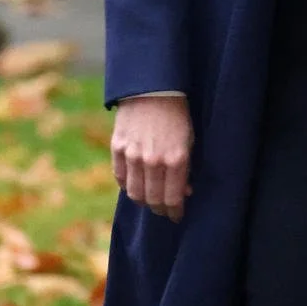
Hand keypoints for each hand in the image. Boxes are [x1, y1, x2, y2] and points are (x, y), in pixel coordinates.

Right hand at [111, 94, 192, 219]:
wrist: (153, 89)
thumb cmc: (177, 116)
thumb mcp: (189, 141)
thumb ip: (185, 169)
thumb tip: (184, 192)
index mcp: (176, 159)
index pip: (172, 199)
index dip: (174, 212)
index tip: (176, 216)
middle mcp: (153, 160)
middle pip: (153, 200)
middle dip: (160, 210)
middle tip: (163, 211)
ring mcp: (133, 155)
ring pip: (134, 193)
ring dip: (143, 201)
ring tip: (149, 200)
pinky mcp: (118, 147)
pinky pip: (120, 177)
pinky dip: (127, 185)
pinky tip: (135, 185)